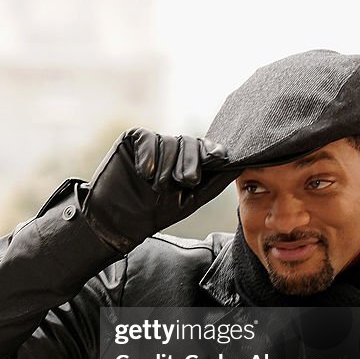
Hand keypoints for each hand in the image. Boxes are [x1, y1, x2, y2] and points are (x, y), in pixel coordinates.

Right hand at [81, 127, 235, 253]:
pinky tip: (143, 173)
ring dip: (165, 167)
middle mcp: (171, 150)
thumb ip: (215, 181)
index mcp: (188, 162)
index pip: (205, 148)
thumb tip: (240, 164)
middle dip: (190, 163)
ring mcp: (151, 143)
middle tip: (184, 182)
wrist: (119, 221)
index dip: (212, 151)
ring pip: (168, 142)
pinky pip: (147, 138)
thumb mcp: (192, 200)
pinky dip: (148, 156)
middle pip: (189, 142)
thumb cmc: (155, 213)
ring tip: (155, 186)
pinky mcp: (132, 139)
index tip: (217, 158)